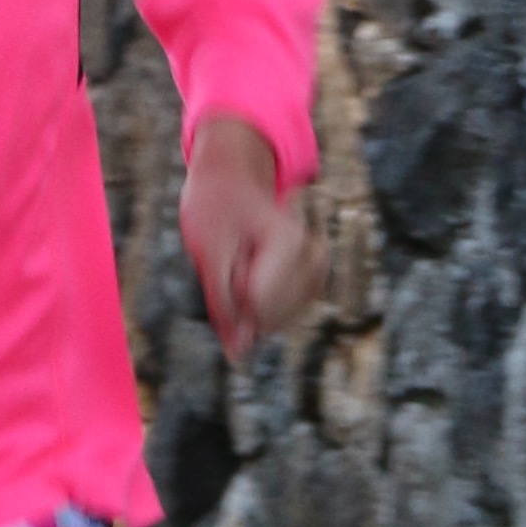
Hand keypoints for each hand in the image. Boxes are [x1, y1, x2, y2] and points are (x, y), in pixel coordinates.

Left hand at [182, 116, 319, 355]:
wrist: (232, 172)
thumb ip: (224, 305)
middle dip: (241, 300)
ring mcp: (317, 267)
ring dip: (252, 304)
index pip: (257, 305)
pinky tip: (253, 273)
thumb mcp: (208, 252)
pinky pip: (283, 313)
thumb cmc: (216, 204)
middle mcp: (313, 254)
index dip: (229, 293)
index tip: (226, 258)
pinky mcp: (314, 277)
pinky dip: (262, 304)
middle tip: (233, 255)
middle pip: (270, 316)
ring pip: (278, 319)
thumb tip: (239, 354)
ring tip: (243, 260)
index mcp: (290, 242)